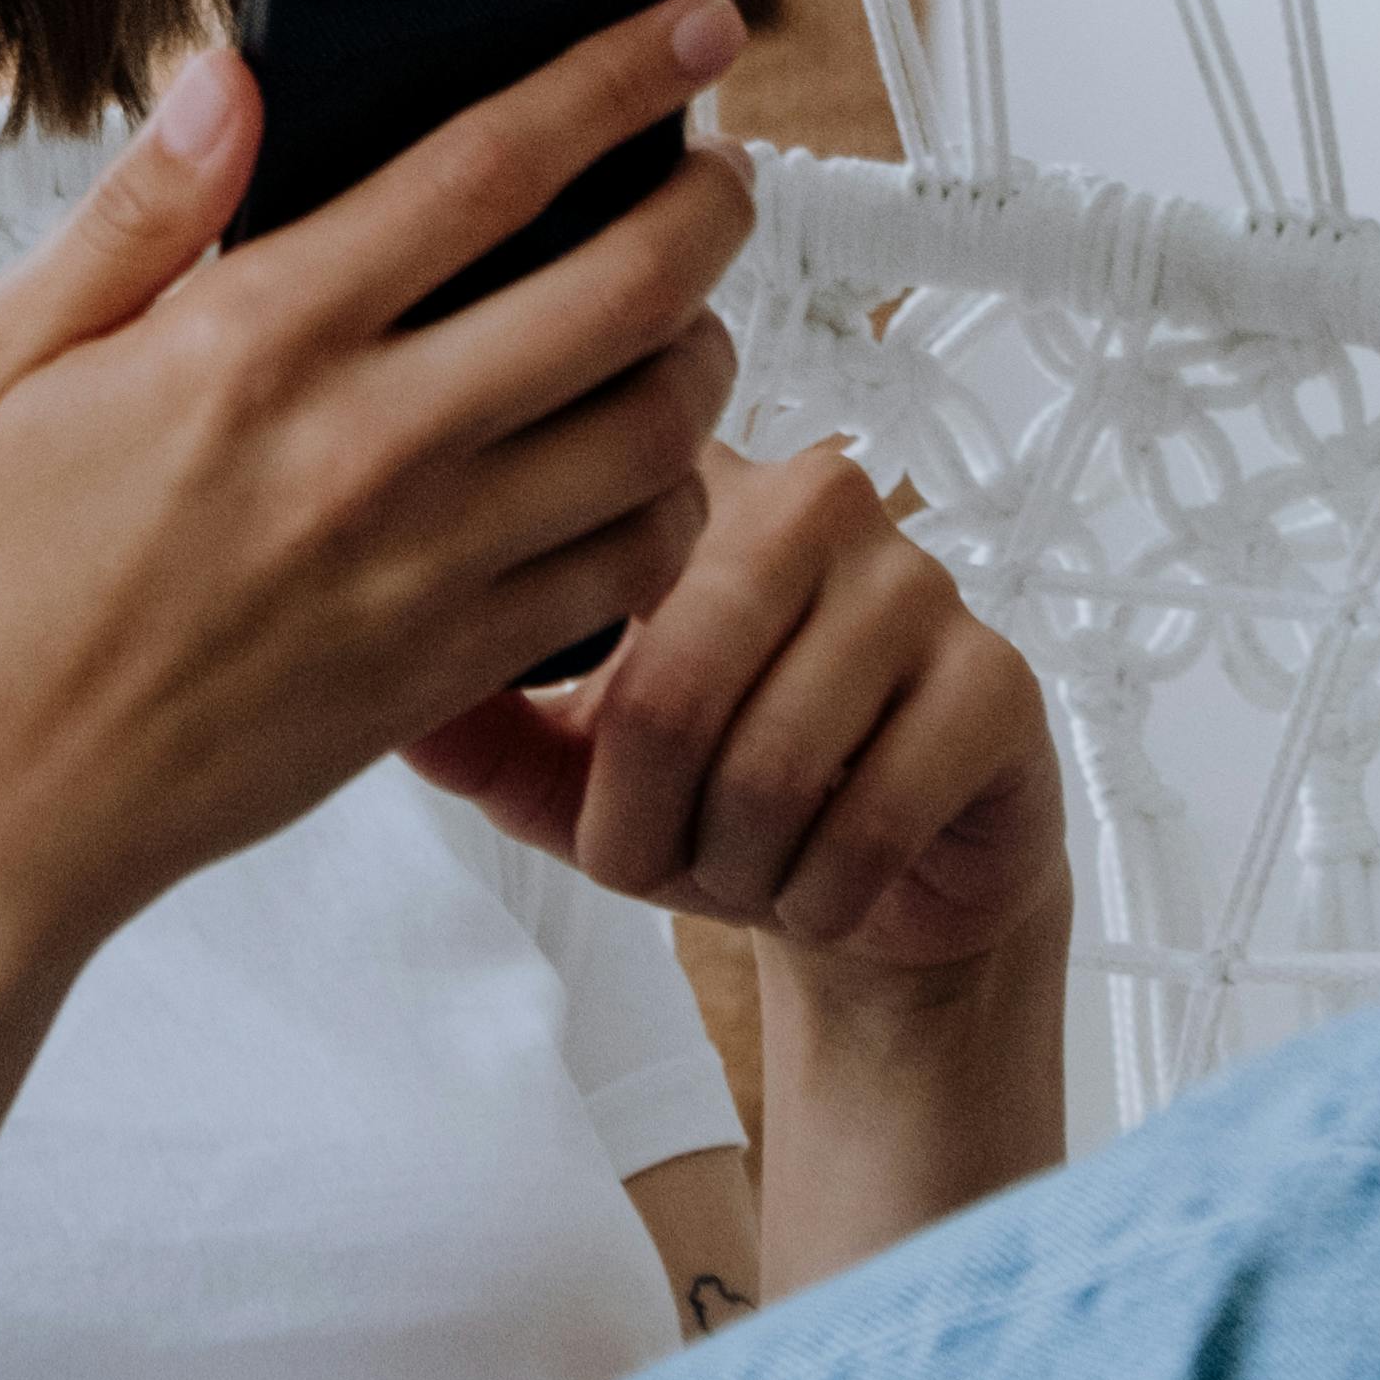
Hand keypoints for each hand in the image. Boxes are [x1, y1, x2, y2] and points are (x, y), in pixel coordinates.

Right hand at [0, 0, 755, 990]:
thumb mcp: (0, 362)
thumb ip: (137, 212)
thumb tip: (234, 76)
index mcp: (252, 341)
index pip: (486, 168)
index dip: (614, 82)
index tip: (688, 29)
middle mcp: (366, 447)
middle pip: (627, 290)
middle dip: (710, 206)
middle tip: (720, 174)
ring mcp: (426, 569)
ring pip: (659, 434)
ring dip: (702, 355)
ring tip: (679, 320)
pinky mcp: (452, 672)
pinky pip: (630, 573)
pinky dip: (667, 506)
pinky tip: (632, 472)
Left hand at [407, 439, 1066, 998]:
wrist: (876, 884)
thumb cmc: (713, 794)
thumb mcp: (570, 765)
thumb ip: (476, 724)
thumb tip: (383, 701)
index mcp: (689, 484)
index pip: (591, 563)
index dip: (569, 734)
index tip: (589, 784)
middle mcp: (809, 498)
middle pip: (670, 692)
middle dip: (645, 829)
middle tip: (659, 861)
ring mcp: (916, 580)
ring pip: (771, 768)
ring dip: (735, 870)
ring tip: (743, 866)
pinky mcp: (996, 680)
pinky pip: (870, 821)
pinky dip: (821, 895)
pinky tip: (824, 882)